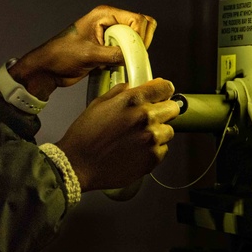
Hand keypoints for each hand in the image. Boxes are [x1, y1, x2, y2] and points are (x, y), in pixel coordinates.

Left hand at [9, 5, 156, 99]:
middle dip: (140, 43)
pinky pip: (127, 50)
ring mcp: (110, 34)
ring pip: (136, 40)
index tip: (133, 53)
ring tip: (120, 62)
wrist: (48, 68)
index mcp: (105, 14)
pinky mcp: (108, 47)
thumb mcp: (90, 55)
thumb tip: (135, 58)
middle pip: (141, 26)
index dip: (140, 37)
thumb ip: (114, 54)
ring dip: (133, 52)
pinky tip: (115, 66)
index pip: (138, 20)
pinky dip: (127, 59)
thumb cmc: (62, 55)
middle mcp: (110, 21)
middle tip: (129, 57)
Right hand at [55, 78, 178, 191]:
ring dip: (158, 132)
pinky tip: (135, 150)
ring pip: (168, 130)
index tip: (162, 94)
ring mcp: (152, 139)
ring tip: (137, 137)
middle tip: (147, 118)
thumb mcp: (98, 104)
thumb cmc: (85, 135)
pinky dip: (153, 149)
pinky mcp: (153, 158)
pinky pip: (163, 149)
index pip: (165, 88)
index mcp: (133, 100)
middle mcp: (146, 118)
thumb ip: (120, 92)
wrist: (79, 164)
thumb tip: (132, 86)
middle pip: (173, 108)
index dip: (163, 90)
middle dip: (163, 111)